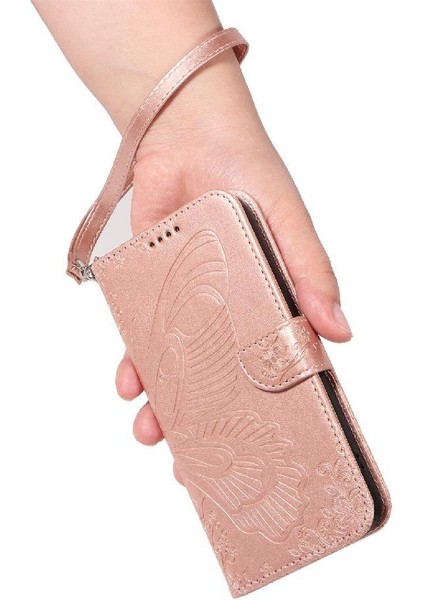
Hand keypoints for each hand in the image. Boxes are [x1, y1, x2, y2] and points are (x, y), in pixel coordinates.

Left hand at [114, 51, 351, 484]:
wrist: (185, 133)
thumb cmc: (248, 170)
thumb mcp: (287, 220)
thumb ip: (311, 271)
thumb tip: (341, 332)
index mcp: (271, 300)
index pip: (275, 366)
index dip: (270, 410)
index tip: (262, 450)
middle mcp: (231, 310)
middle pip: (221, 379)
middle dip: (206, 422)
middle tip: (191, 464)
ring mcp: (191, 303)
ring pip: (178, 367)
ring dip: (163, 403)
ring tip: (151, 434)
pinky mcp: (152, 290)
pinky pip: (142, 336)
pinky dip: (133, 362)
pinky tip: (128, 383)